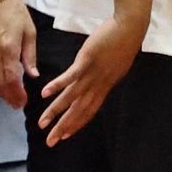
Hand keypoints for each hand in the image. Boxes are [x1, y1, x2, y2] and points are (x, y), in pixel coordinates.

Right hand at [0, 0, 38, 108]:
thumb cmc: (17, 13)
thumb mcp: (30, 33)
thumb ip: (30, 56)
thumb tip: (33, 75)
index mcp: (9, 47)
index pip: (11, 77)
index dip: (17, 92)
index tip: (23, 101)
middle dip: (8, 95)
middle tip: (16, 105)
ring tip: (8, 99)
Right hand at [38, 13, 143, 144]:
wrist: (129, 29)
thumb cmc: (121, 44)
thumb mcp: (114, 66)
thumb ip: (103, 77)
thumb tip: (95, 82)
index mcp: (104, 87)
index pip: (89, 112)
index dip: (76, 125)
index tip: (64, 136)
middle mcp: (98, 85)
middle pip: (79, 111)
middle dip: (63, 127)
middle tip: (50, 142)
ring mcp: (92, 74)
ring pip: (72, 98)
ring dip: (56, 112)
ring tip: (42, 122)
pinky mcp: (87, 60)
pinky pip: (71, 77)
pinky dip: (58, 86)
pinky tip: (45, 94)